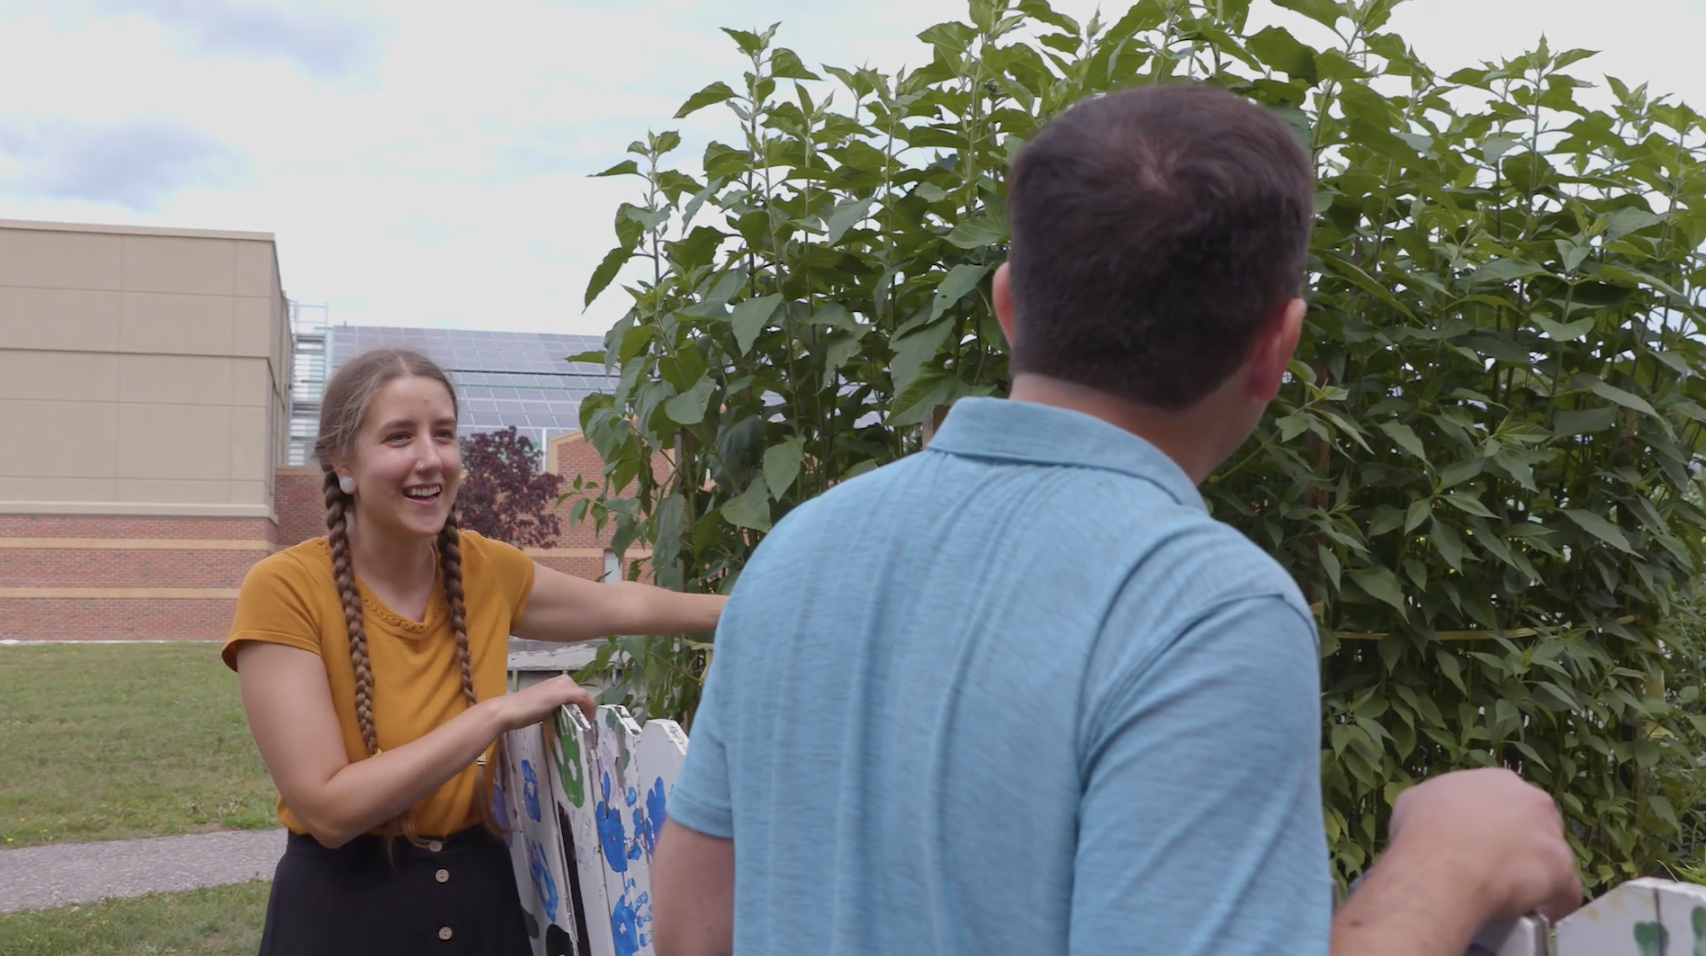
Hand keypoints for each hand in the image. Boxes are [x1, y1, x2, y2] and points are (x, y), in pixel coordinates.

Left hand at [497, 674, 596, 730]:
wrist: (507, 712)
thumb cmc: (532, 705)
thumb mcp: (558, 697)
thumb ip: (578, 696)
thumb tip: (592, 704)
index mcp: (566, 681)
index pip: (586, 696)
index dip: (590, 711)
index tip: (588, 727)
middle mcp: (562, 684)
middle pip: (580, 700)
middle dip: (583, 712)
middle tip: (582, 728)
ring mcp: (553, 693)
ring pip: (572, 704)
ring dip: (575, 715)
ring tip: (573, 728)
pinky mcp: (546, 702)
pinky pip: (563, 708)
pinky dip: (566, 716)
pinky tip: (561, 723)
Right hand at [1387, 768, 1581, 923]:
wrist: (1443, 865)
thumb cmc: (1424, 830)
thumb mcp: (1415, 800)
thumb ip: (1436, 802)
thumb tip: (1434, 813)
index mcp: (1497, 781)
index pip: (1506, 799)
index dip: (1495, 820)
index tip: (1482, 838)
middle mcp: (1531, 800)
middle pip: (1535, 822)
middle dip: (1521, 841)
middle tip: (1497, 863)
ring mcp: (1550, 834)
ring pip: (1552, 855)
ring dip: (1537, 871)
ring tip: (1515, 892)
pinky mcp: (1562, 869)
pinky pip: (1567, 890)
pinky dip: (1555, 903)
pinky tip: (1540, 912)